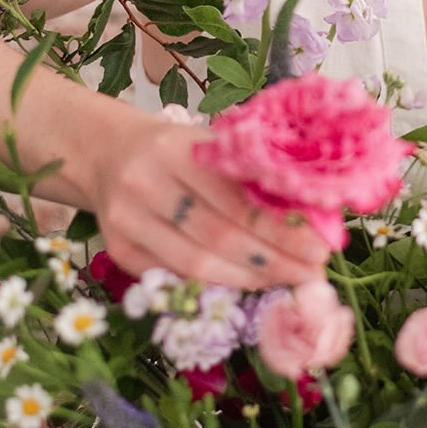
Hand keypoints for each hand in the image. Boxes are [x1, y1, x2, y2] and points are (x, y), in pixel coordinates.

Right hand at [87, 108, 329, 290]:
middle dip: (273, 260)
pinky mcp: (119, 249)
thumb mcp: (208, 143)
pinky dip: (216, 283)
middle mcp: (145, 184)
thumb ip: (249, 173)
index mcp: (175, 149)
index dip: (281, 229)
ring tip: (287, 281)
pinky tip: (247, 283)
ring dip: (249, 279)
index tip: (320, 246)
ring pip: (196, 264)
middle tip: (312, 273)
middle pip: (218, 237)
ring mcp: (127, 220)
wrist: (106, 152)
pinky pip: (175, 276)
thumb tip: (313, 215)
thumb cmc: (174, 148)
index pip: (236, 199)